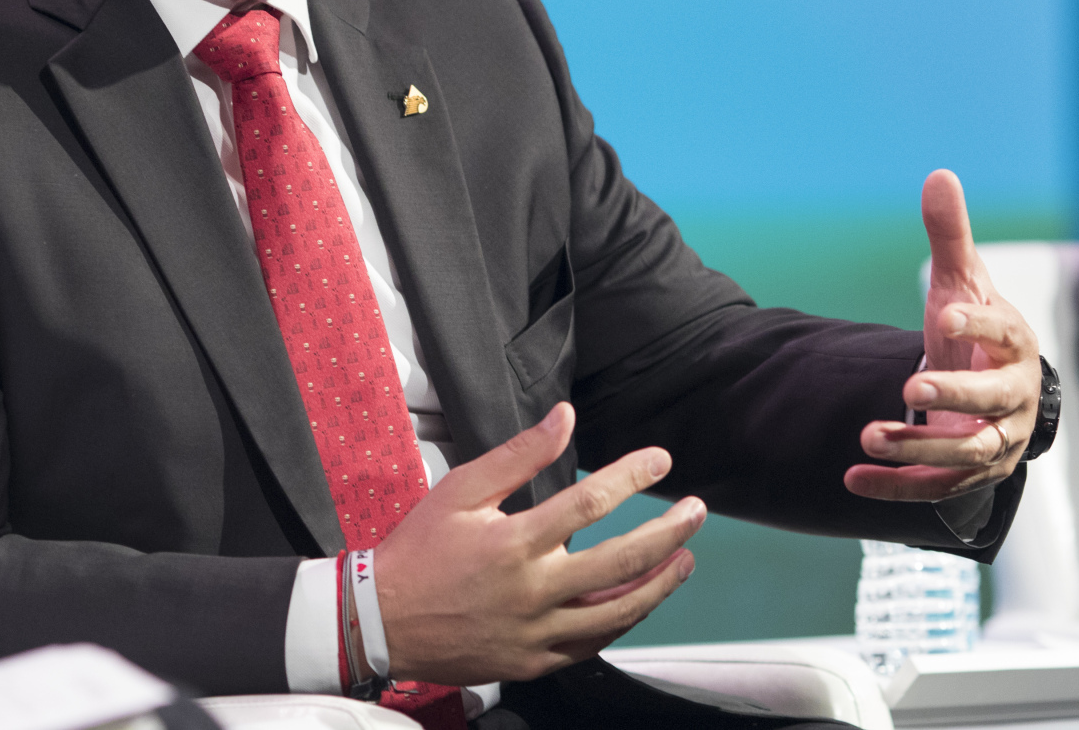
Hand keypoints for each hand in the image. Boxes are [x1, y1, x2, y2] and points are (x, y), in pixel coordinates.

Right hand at [373, 402, 703, 685]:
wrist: (382, 621)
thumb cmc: (419, 551)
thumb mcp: (459, 490)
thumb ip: (518, 455)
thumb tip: (564, 417)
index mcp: (513, 543)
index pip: (589, 505)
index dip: (631, 477)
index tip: (659, 459)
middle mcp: (532, 590)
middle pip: (620, 561)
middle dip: (667, 533)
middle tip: (696, 512)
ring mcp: (536, 632)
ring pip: (617, 611)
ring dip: (660, 583)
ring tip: (685, 558)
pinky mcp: (534, 660)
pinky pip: (592, 644)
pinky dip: (624, 621)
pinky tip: (641, 600)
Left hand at [845, 169, 1040, 502]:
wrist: (999, 390)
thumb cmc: (977, 330)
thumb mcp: (963, 282)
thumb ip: (950, 235)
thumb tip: (938, 174)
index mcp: (1014, 344)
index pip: (1004, 332)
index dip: (979, 323)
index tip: (946, 312)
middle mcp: (1013, 397)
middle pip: (992, 401)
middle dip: (954, 394)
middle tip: (910, 387)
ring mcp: (995, 440)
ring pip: (967, 451)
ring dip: (920, 446)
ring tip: (869, 436)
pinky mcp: (970, 473)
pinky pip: (937, 487)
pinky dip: (897, 487)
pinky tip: (852, 478)